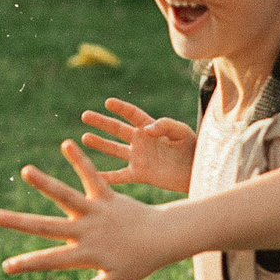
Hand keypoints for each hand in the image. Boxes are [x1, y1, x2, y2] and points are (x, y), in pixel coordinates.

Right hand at [0, 140, 174, 279]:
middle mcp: (86, 231)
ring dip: (45, 183)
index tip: (6, 266)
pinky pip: (92, 176)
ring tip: (26, 170)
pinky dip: (80, 161)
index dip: (28, 264)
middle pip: (48, 227)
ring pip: (66, 196)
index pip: (50, 260)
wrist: (164, 238)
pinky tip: (66, 144)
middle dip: (20, 222)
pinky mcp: (107, 196)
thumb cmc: (138, 263)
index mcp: (85, 254)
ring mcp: (96, 212)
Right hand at [81, 97, 196, 193]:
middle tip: (85, 115)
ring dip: (99, 144)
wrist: (196, 172)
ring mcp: (138, 157)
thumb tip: (147, 129)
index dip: (121, 108)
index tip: (108, 102)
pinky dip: (106, 177)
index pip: (132, 115)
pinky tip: (94, 175)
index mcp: (151, 128)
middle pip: (117, 129)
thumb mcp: (182, 132)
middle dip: (101, 122)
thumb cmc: (192, 148)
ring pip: (114, 149)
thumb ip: (166, 125)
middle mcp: (141, 141)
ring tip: (84, 138)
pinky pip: (119, 176)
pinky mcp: (139, 174)